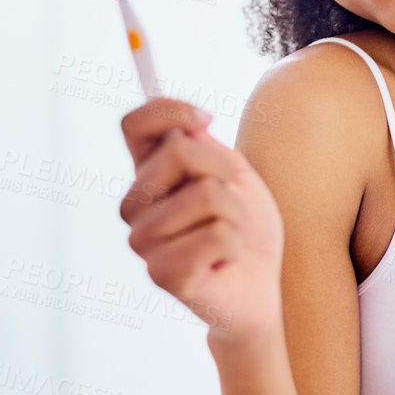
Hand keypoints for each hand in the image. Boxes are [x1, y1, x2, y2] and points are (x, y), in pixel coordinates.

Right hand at [118, 97, 284, 347]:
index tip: (205, 119)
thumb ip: (205, 147)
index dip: (169, 110)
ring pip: (207, 195)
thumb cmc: (245, 227)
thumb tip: (189, 126)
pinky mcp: (162, 274)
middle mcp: (135, 207)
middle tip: (233, 205)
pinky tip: (224, 262)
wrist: (259, 284)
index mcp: (146, 176)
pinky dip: (234, 245)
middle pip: (180, 151)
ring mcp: (143, 241)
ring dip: (235, 215)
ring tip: (228, 238)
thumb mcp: (233, 174)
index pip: (134, 125)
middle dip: (226, 173)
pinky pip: (217, 235)